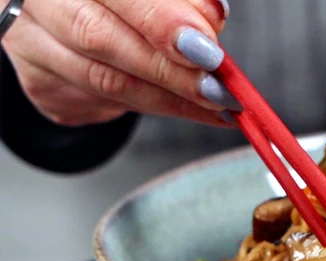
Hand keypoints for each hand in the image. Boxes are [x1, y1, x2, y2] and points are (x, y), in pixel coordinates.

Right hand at [1, 0, 236, 126]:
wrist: (70, 11)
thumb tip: (211, 17)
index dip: (161, 21)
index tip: (207, 49)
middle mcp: (38, 2)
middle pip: (99, 38)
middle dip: (168, 70)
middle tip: (217, 89)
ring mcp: (30, 45)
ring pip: (102, 81)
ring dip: (168, 99)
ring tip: (215, 106)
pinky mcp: (40, 84)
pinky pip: (101, 103)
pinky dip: (152, 106)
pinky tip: (187, 108)